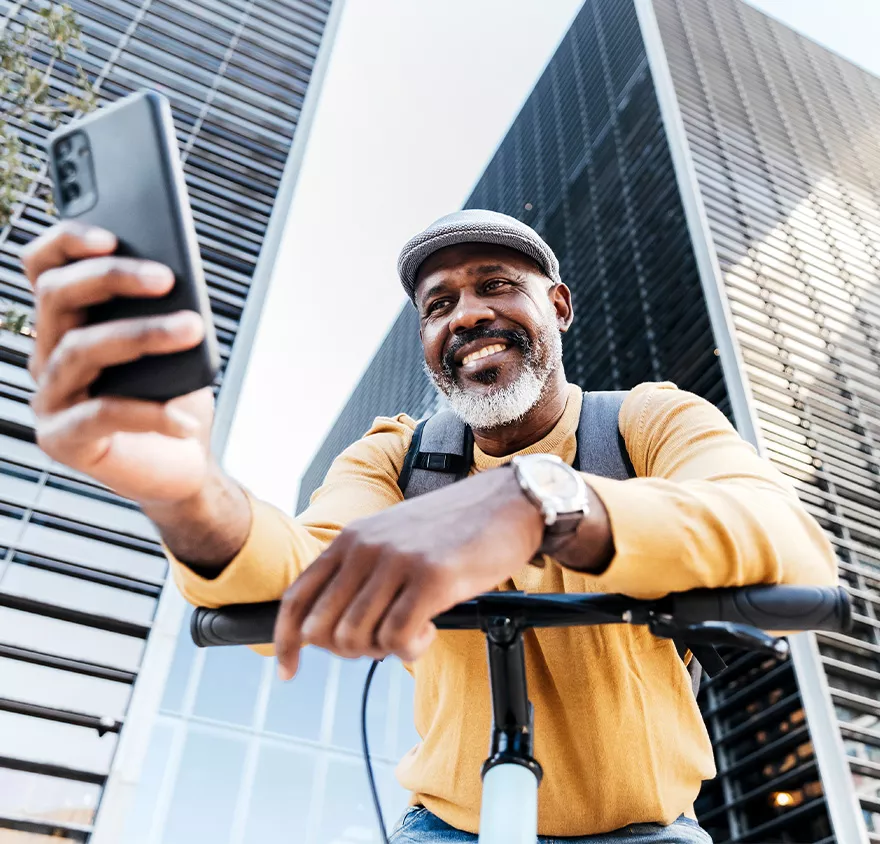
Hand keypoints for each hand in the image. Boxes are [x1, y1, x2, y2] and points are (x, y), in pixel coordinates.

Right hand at [22, 221, 212, 504]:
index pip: (45, 268)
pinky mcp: (64, 440)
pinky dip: (150, 411)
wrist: (181, 465)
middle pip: (56, 296)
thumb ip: (161, 310)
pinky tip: (185, 416)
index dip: (66, 243)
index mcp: (67, 324)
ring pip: (81, 349)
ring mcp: (50, 399)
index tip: (109, 235)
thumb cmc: (174, 398)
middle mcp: (48, 356)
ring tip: (191, 329)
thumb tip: (169, 276)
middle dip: (112, 279)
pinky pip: (101, 414)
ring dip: (141, 335)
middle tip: (167, 278)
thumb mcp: (174, 345)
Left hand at [273, 466, 544, 678]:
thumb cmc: (454, 527)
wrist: (510, 501)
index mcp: (351, 538)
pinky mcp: (431, 578)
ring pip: (354, 638)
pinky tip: (430, 630)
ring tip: (411, 632)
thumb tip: (332, 625)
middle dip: (346, 651)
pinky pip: (396, 640)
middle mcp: (366, 547)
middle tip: (381, 643)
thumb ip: (361, 569)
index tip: (288, 671)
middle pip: (322, 629)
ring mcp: (396, 561)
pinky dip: (410, 650)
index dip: (286, 641)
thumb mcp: (394, 536)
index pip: (296, 597)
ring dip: (380, 651)